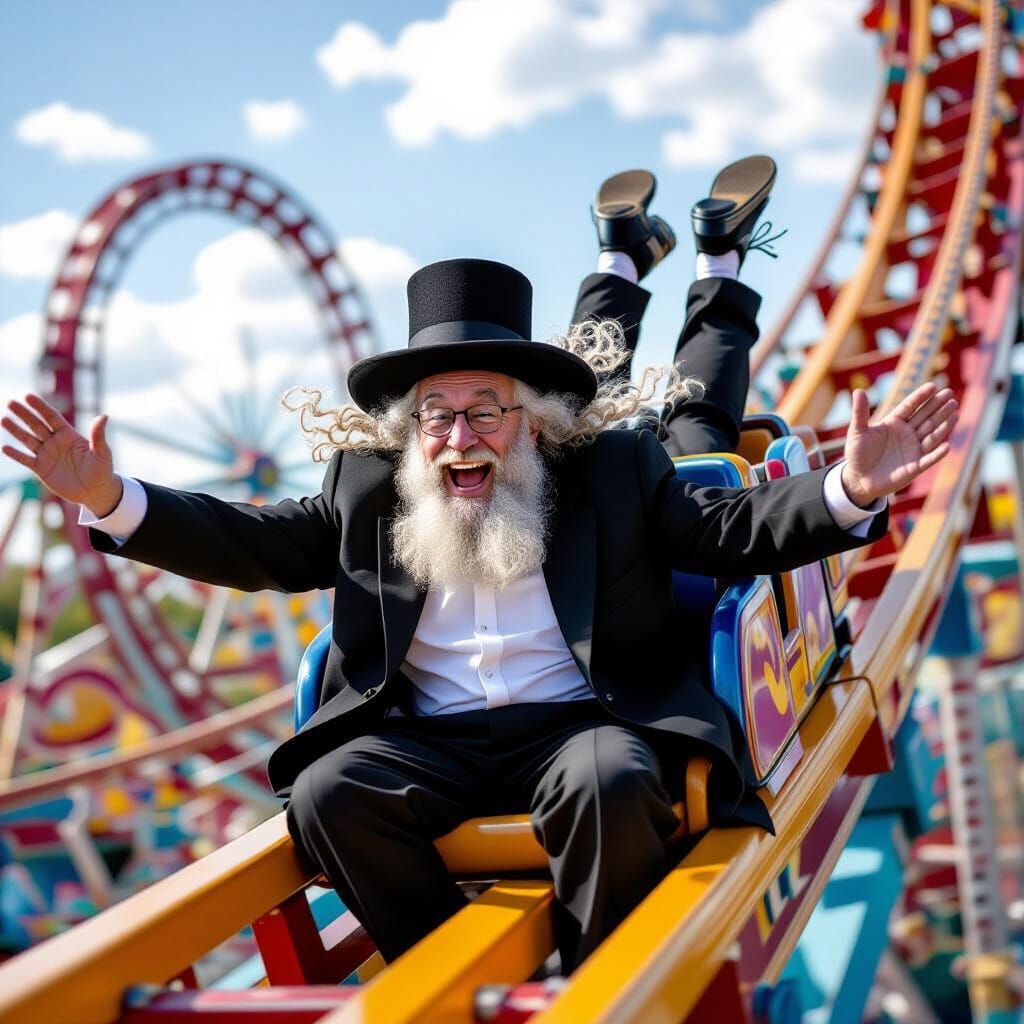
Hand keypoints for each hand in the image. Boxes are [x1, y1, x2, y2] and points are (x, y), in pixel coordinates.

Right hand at [2, 393, 121, 514]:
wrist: (95, 491)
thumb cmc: (102, 470)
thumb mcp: (102, 452)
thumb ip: (98, 435)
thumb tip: (104, 416)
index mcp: (69, 435)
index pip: (52, 417)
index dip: (41, 407)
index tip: (28, 396)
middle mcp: (55, 442)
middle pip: (37, 425)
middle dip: (24, 414)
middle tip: (11, 402)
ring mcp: (47, 455)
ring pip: (28, 440)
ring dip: (16, 430)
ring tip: (3, 419)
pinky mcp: (41, 469)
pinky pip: (26, 460)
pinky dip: (16, 454)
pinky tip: (5, 447)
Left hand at [841, 383, 957, 506]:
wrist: (858, 479)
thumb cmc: (856, 454)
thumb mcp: (857, 432)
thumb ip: (859, 412)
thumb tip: (857, 390)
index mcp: (894, 423)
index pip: (910, 406)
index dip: (921, 397)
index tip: (933, 385)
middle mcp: (907, 434)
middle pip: (925, 417)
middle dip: (937, 406)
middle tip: (950, 394)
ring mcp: (912, 449)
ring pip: (931, 434)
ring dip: (943, 425)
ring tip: (954, 412)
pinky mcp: (915, 467)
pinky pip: (928, 459)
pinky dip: (937, 454)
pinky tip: (947, 446)